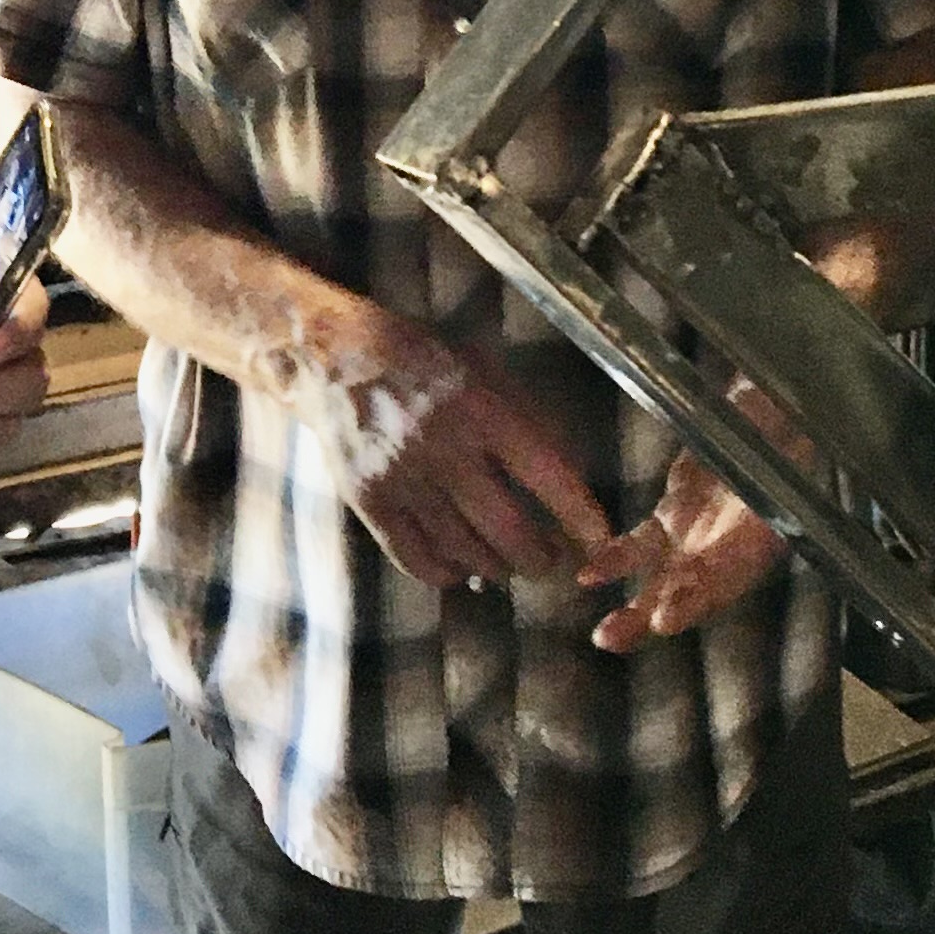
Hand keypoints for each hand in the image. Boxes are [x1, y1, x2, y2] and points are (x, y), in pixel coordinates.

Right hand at [292, 315, 609, 594]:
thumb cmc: (425, 362)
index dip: (580, 516)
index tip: (599, 540)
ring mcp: (402, 479)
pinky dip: (448, 574)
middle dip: (542, 559)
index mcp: (481, 408)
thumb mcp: (485, 370)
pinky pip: (419, 562)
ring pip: (467, 554)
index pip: (547, 475)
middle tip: (552, 559)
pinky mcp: (369, 502)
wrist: (335, 359)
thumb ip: (530, 420)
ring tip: (510, 562)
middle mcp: (443, 447)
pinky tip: (461, 565)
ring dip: (500, 568)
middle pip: (509, 532)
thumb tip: (575, 478)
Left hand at [578, 360, 833, 653]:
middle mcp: (729, 548)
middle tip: (614, 639)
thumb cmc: (779, 430)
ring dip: (633, 610)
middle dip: (653, 618)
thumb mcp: (775, 451)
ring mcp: (700, 537)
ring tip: (604, 636)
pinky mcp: (674, 517)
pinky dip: (616, 562)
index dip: (697, 599)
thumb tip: (762, 474)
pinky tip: (588, 577)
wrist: (770, 415)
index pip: (728, 578)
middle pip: (690, 594)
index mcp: (762, 538)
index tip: (666, 618)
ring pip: (663, 581)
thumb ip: (762, 472)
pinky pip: (643, 548)